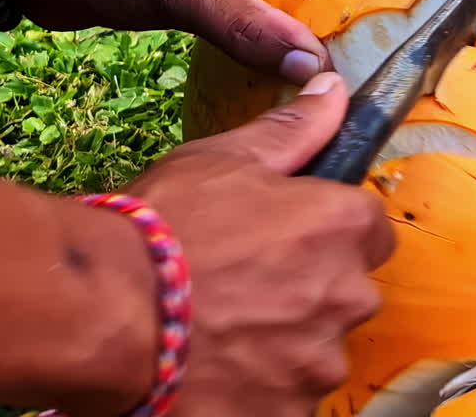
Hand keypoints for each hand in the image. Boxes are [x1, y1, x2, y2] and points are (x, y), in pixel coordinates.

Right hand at [119, 71, 393, 415]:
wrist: (104, 312)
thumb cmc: (165, 227)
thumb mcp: (225, 160)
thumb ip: (293, 130)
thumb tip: (334, 90)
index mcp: (342, 227)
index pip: (371, 230)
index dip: (332, 231)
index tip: (292, 237)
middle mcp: (347, 295)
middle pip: (348, 291)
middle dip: (311, 288)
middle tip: (244, 284)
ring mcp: (318, 362)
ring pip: (318, 349)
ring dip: (285, 342)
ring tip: (221, 329)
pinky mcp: (287, 412)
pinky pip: (288, 396)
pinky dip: (261, 387)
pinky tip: (215, 367)